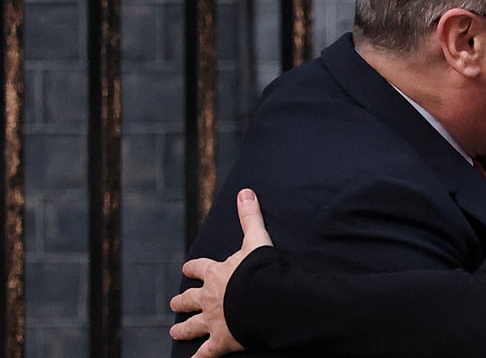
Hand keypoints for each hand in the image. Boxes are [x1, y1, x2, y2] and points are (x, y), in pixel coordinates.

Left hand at [169, 188, 272, 357]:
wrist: (263, 301)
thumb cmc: (260, 271)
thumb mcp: (256, 240)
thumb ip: (250, 217)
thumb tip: (245, 191)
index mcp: (216, 274)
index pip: (199, 268)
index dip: (192, 269)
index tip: (186, 269)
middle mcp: (209, 298)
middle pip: (190, 299)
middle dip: (182, 302)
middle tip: (174, 304)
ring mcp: (213, 321)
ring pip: (192, 326)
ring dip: (183, 328)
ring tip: (174, 331)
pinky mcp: (221, 341)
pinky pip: (206, 353)